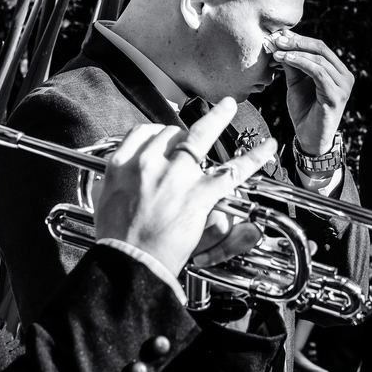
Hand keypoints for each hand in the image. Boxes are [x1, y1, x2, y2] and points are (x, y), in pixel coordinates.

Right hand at [93, 97, 277, 275]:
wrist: (131, 264)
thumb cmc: (117, 241)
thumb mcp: (104, 202)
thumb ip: (113, 183)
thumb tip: (116, 177)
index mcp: (122, 164)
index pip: (143, 133)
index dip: (158, 133)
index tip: (165, 137)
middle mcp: (149, 164)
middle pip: (171, 133)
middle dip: (185, 134)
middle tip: (195, 131)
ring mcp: (176, 177)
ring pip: (200, 137)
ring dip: (218, 118)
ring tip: (228, 107)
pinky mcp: (199, 195)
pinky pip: (231, 171)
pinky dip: (253, 158)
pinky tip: (266, 147)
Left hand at [268, 31, 353, 156]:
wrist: (309, 138)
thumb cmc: (304, 110)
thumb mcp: (296, 82)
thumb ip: (292, 64)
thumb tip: (280, 42)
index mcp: (338, 71)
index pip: (320, 47)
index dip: (299, 38)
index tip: (278, 35)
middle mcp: (345, 76)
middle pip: (321, 48)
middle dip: (297, 42)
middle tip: (277, 39)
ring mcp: (343, 86)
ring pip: (319, 59)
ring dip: (295, 52)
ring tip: (277, 51)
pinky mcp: (336, 96)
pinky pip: (318, 73)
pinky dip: (301, 63)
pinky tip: (286, 60)